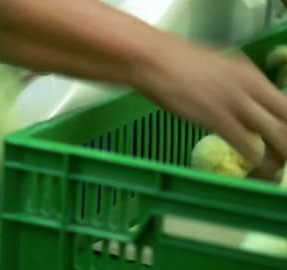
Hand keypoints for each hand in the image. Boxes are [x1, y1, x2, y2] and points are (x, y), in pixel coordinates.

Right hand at [137, 40, 286, 164]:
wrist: (153, 59)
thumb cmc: (174, 63)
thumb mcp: (214, 70)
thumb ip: (231, 86)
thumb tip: (237, 102)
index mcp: (250, 74)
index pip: (285, 105)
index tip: (281, 139)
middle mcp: (250, 86)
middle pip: (286, 119)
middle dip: (286, 142)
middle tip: (283, 159)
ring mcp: (236, 102)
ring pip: (275, 135)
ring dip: (279, 156)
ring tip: (277, 172)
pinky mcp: (218, 118)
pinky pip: (248, 145)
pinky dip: (257, 161)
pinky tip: (258, 170)